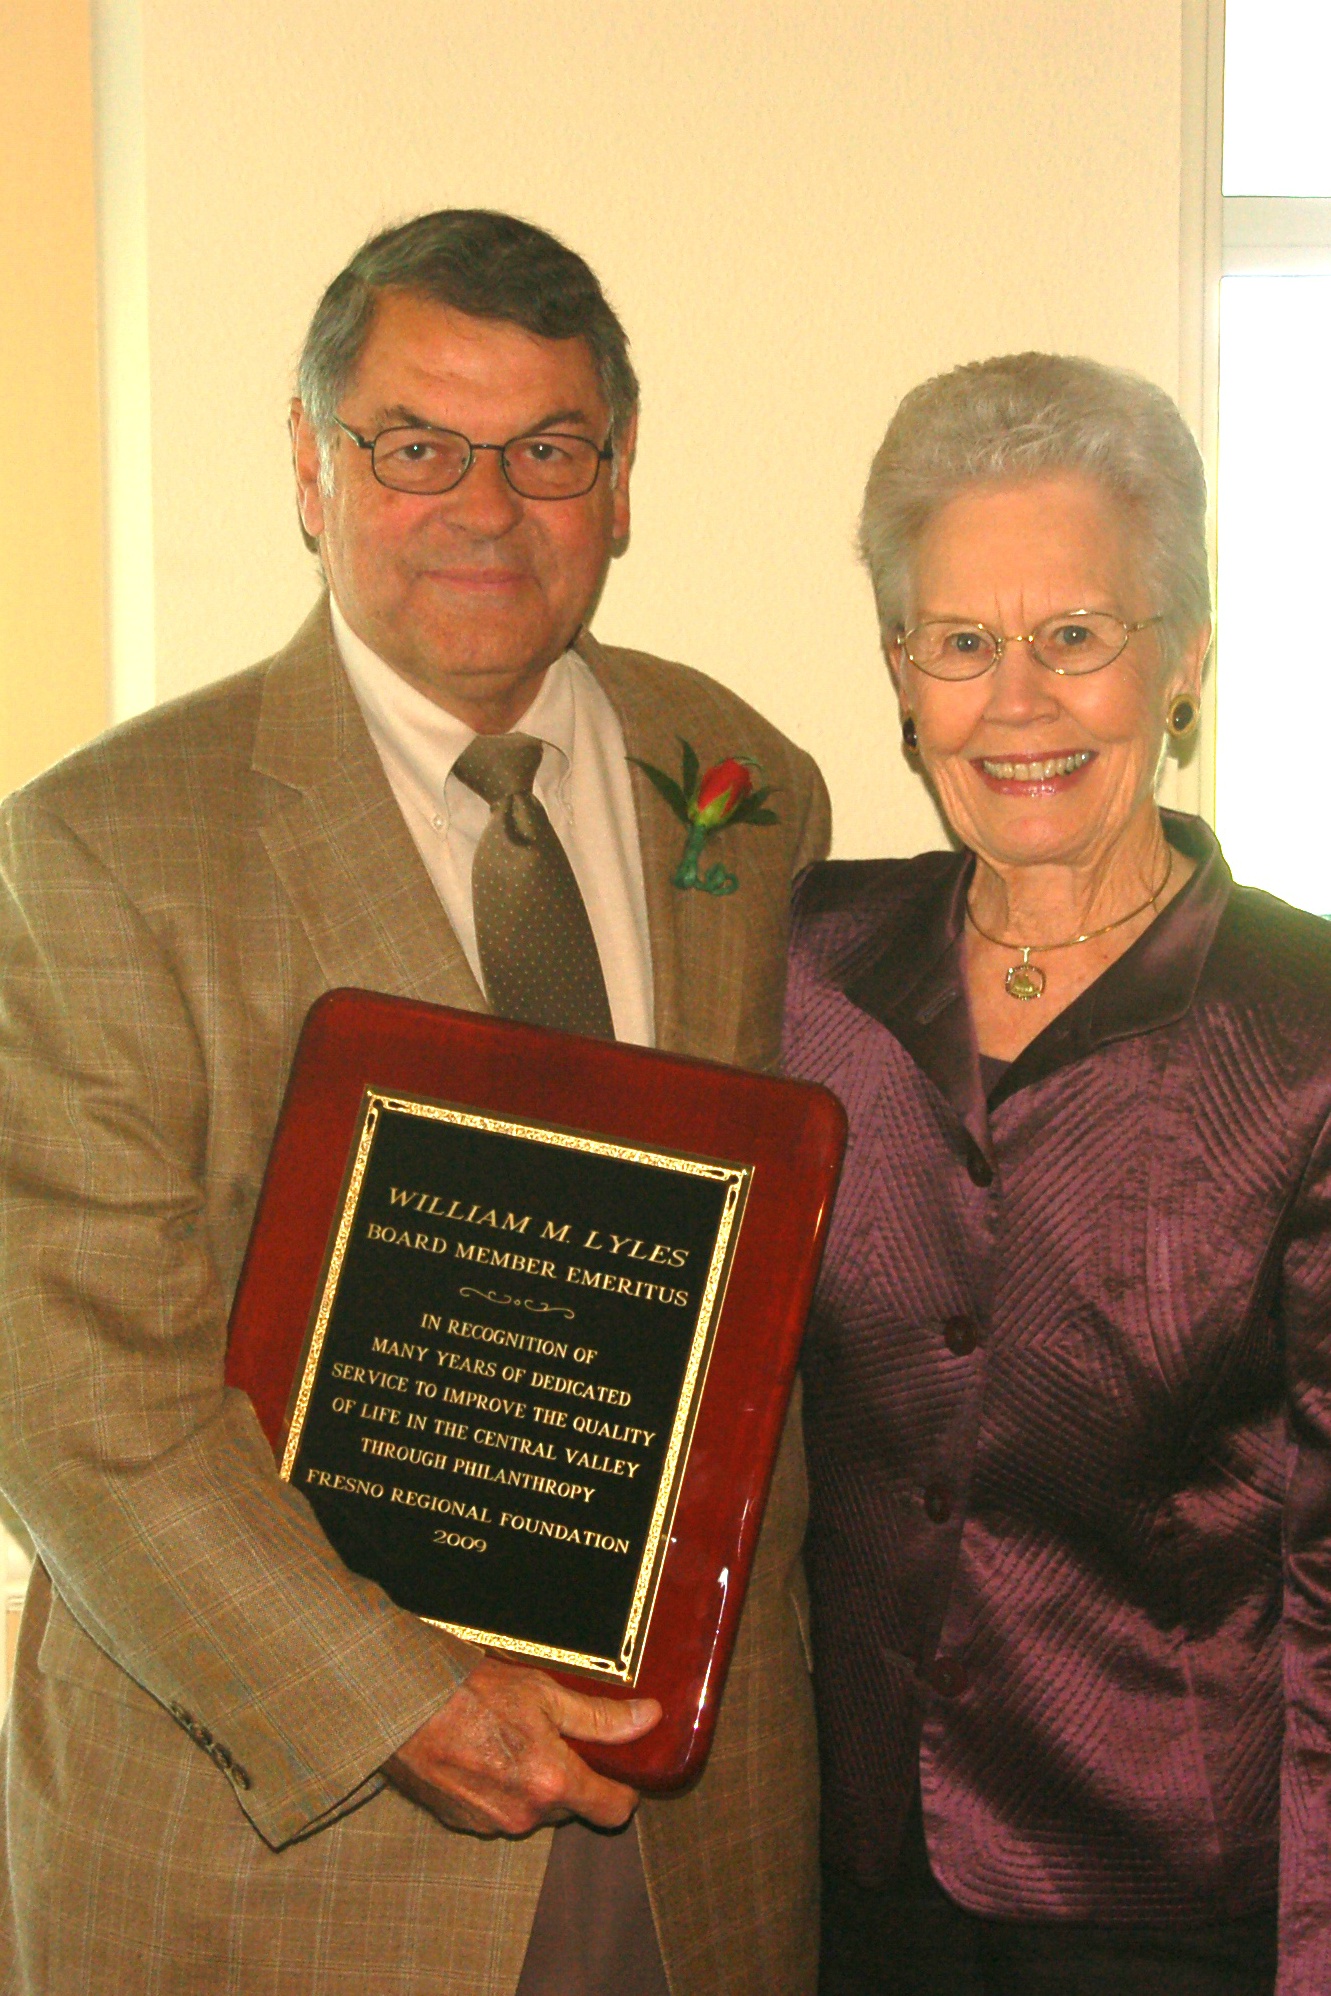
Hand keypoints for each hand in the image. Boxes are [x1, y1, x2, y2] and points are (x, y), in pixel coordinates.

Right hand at [383, 1657, 660, 1836]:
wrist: (403, 1706)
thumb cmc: (473, 1693)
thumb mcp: (545, 1693)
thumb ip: (601, 1717)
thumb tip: (650, 1719)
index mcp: (552, 1784)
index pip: (613, 1811)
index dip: (623, 1790)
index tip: (619, 1768)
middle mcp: (525, 1816)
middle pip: (570, 1808)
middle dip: (570, 1778)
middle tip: (554, 1735)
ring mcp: (491, 1825)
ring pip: (533, 1811)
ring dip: (532, 1785)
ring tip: (511, 1738)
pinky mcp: (462, 1825)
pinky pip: (499, 1812)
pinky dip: (499, 1790)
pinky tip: (484, 1753)